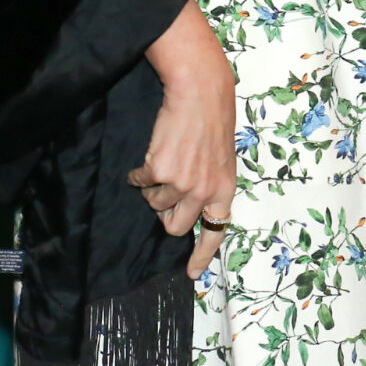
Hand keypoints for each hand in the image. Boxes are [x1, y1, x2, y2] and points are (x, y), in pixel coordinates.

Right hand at [130, 0, 236, 277]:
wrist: (201, 92)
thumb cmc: (212, 121)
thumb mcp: (222, 158)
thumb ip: (209, 185)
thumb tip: (188, 211)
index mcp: (225, 188)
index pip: (217, 231)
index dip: (202, 255)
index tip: (191, 274)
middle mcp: (205, 191)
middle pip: (176, 227)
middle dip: (166, 214)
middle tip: (168, 190)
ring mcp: (182, 183)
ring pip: (154, 204)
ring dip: (154, 186)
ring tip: (167, 158)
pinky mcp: (160, 171)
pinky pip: (140, 183)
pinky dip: (140, 171)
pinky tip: (154, 152)